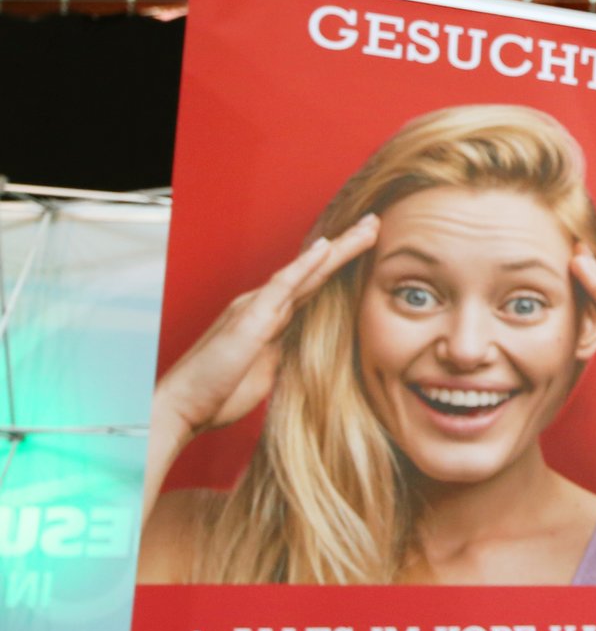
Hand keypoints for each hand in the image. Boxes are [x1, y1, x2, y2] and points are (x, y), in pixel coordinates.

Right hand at [145, 215, 379, 514]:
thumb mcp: (268, 372)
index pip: (313, 285)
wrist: (184, 407)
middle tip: (376, 223)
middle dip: (347, 247)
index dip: (341, 266)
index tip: (370, 248)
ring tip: (366, 228)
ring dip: (337, 249)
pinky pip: (282, 287)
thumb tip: (309, 352)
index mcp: (271, 318)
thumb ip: (287, 354)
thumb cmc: (221, 392)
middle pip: (314, 271)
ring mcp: (257, 308)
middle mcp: (265, 305)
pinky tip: (324, 248)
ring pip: (305, 271)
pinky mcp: (250, 319)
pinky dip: (304, 266)